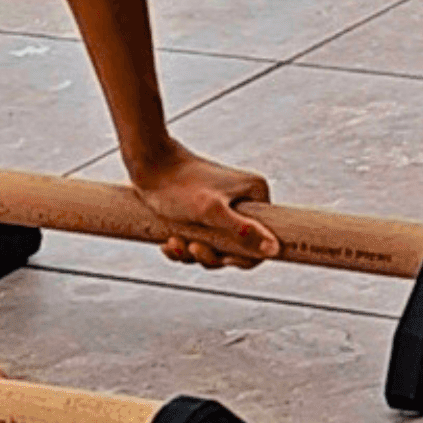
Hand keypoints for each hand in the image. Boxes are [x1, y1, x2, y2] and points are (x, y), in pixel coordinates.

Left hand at [128, 146, 278, 270]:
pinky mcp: (204, 213)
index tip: (221, 258)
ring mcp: (223, 207)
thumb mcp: (211, 212)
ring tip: (174, 241)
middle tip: (192, 247)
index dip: (243, 257)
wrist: (148, 164)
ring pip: (216, 248)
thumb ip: (243, 232)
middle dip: (211, 255)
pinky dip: (184, 247)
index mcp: (255, 194)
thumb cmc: (178, 185)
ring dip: (193, 252)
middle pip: (237, 248)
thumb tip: (274, 250)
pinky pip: (200, 241)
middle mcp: (243, 201)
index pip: (264, 241)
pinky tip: (168, 242)